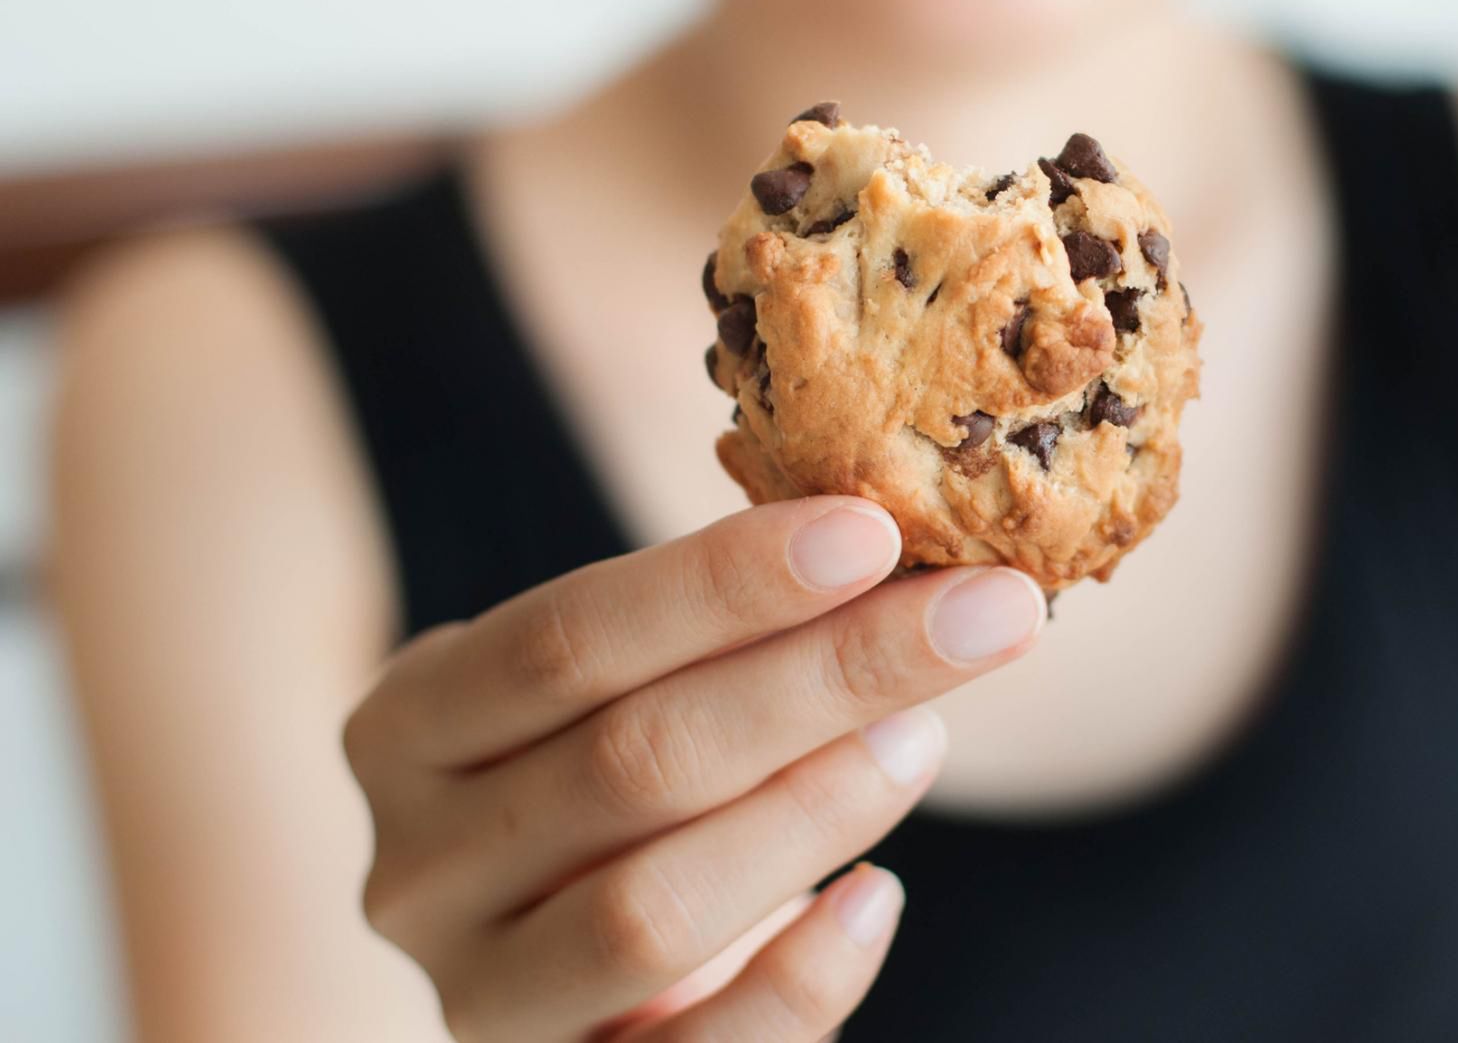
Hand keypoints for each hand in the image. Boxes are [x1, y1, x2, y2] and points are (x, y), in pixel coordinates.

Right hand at [343, 496, 1046, 1040]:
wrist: (569, 952)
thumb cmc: (617, 778)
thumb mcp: (625, 688)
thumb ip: (718, 632)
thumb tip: (898, 549)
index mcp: (407, 726)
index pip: (565, 640)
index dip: (723, 583)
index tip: (872, 531)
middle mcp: (417, 868)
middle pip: (632, 761)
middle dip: (826, 675)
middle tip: (981, 614)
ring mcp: (479, 997)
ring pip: (650, 908)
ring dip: (814, 811)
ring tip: (927, 737)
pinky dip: (800, 979)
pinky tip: (878, 898)